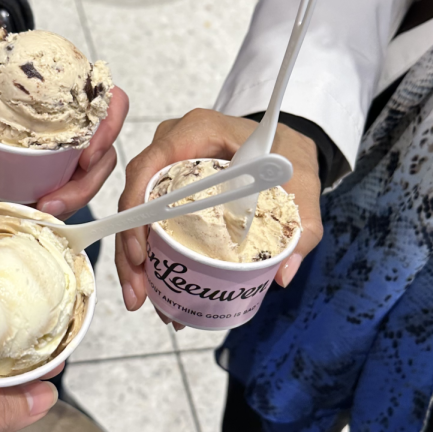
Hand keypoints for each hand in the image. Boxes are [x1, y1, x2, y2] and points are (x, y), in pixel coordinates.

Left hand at [36, 86, 129, 219]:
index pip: (111, 102)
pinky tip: (38, 210)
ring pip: (92, 171)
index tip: (85, 157)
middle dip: (86, 183)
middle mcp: (76, 110)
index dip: (109, 131)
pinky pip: (71, 180)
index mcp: (68, 79)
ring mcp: (69, 136)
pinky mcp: (57, 157)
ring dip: (74, 196)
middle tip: (53, 203)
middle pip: (105, 149)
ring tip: (44, 211)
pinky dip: (61, 199)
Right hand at [116, 109, 322, 318]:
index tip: (140, 254)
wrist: (286, 147)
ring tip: (142, 300)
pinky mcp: (169, 186)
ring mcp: (167, 166)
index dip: (136, 212)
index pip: (149, 167)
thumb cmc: (289, 155)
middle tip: (138, 294)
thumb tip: (282, 275)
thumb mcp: (303, 186)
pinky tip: (154, 287)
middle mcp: (173, 145)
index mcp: (198, 131)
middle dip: (129, 250)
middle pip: (135, 197)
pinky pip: (149, 218)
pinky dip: (149, 252)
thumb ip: (303, 226)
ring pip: (137, 213)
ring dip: (134, 259)